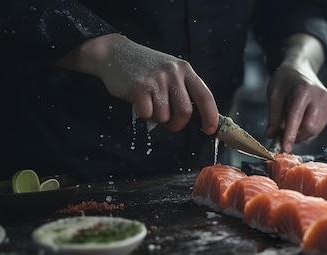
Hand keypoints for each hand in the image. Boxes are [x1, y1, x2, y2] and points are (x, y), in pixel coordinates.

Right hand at [55, 34, 217, 133]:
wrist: (115, 54)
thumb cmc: (146, 69)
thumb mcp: (171, 72)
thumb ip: (183, 90)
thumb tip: (195, 119)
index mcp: (185, 70)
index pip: (205, 96)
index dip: (210, 116)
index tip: (210, 129)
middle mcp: (173, 73)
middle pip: (185, 113)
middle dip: (177, 124)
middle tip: (168, 121)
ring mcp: (157, 80)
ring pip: (165, 116)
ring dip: (157, 118)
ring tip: (150, 104)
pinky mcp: (140, 87)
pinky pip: (147, 114)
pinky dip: (143, 114)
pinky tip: (138, 101)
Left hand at [264, 34, 326, 152]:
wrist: (301, 68)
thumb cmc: (286, 79)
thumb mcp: (274, 94)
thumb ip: (273, 116)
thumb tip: (271, 135)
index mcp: (303, 90)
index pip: (296, 119)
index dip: (289, 136)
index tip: (285, 148)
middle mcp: (318, 96)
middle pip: (309, 128)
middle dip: (295, 137)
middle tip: (283, 136)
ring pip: (315, 130)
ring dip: (301, 135)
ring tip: (292, 125)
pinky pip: (319, 127)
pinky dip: (309, 130)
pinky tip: (301, 121)